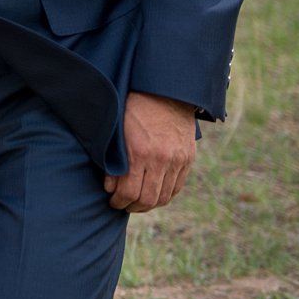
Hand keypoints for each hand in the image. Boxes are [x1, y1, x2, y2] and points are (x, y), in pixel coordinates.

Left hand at [106, 91, 196, 212]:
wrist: (164, 92)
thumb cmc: (133, 108)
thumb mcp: (117, 131)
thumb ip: (113, 160)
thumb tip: (110, 188)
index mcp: (139, 152)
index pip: (129, 191)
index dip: (118, 201)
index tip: (112, 202)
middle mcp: (161, 159)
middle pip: (148, 199)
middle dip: (132, 206)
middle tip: (123, 205)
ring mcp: (177, 160)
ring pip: (164, 197)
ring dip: (149, 204)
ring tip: (137, 202)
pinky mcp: (188, 159)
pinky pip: (177, 187)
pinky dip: (165, 195)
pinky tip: (154, 194)